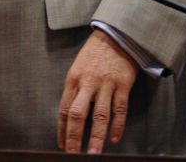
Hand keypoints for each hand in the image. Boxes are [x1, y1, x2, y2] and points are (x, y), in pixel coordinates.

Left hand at [57, 29, 137, 153]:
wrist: (115, 35)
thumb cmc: (95, 54)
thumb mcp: (78, 68)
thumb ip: (75, 91)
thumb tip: (70, 118)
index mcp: (74, 78)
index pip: (65, 109)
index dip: (63, 130)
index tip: (63, 146)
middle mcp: (88, 82)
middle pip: (79, 113)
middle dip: (75, 137)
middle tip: (74, 154)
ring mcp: (106, 83)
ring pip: (100, 114)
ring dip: (97, 136)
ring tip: (94, 153)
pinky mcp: (122, 84)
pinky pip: (120, 109)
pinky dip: (117, 126)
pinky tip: (114, 138)